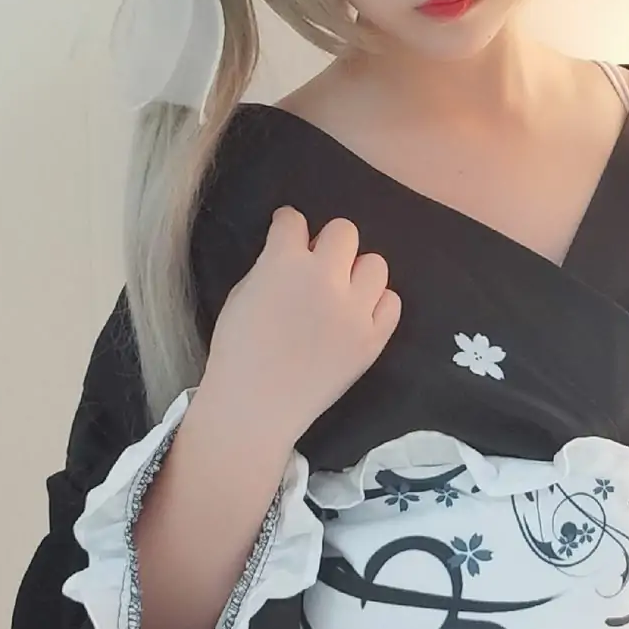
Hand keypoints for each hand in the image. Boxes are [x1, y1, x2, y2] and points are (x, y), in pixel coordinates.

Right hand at [204, 208, 401, 438]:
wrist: (256, 407)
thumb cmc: (237, 351)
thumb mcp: (241, 295)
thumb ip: (271, 266)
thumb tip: (294, 253)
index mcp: (284, 263)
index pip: (294, 220)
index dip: (287, 226)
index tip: (287, 234)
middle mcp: (325, 279)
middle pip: (345, 232)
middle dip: (328, 244)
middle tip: (316, 267)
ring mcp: (355, 310)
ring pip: (375, 264)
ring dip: (356, 273)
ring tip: (340, 293)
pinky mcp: (373, 338)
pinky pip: (391, 302)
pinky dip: (376, 304)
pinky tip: (357, 315)